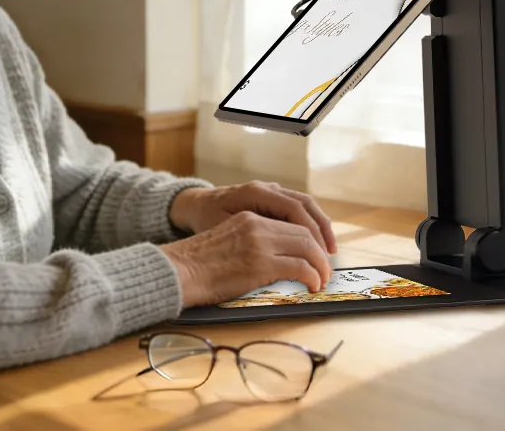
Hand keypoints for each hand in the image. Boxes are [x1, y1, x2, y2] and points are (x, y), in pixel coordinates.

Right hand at [159, 211, 333, 306]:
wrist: (179, 271)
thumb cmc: (198, 265)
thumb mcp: (227, 242)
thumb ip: (251, 244)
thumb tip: (276, 263)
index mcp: (248, 218)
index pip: (291, 223)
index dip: (310, 240)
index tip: (316, 256)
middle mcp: (257, 225)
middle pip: (304, 233)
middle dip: (320, 253)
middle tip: (324, 270)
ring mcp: (260, 243)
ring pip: (307, 248)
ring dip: (320, 266)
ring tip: (321, 280)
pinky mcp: (261, 263)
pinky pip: (300, 267)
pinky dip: (312, 277)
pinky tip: (311, 286)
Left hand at [170, 181, 336, 253]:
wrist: (195, 204)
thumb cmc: (205, 219)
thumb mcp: (222, 230)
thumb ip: (248, 239)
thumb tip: (276, 258)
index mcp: (256, 192)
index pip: (294, 209)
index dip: (311, 234)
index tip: (319, 256)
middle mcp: (267, 188)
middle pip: (305, 205)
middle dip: (321, 232)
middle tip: (329, 258)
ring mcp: (271, 191)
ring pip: (306, 204)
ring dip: (320, 227)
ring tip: (329, 251)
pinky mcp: (272, 199)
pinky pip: (297, 208)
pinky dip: (310, 223)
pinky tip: (316, 242)